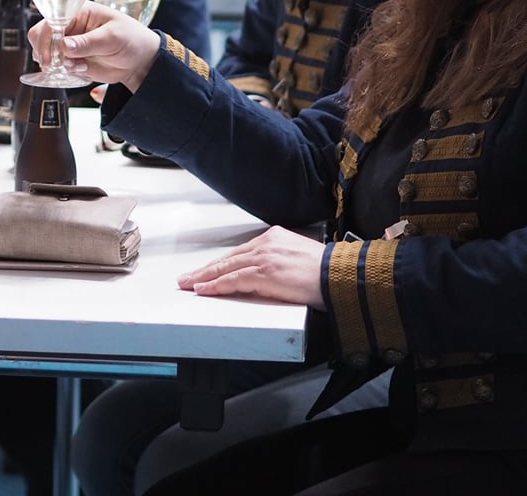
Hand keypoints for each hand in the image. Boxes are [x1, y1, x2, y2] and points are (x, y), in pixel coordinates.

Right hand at [28, 4, 160, 91]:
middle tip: (53, 64)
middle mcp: (70, 26)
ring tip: (76, 66)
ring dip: (54, 63)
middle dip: (45, 51)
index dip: (46, 35)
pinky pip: (57, 66)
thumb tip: (64, 46)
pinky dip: (63, 71)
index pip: (52, 19)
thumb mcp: (112, 38)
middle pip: (41, 35)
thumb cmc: (131, 39)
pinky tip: (81, 69)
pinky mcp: (72, 59)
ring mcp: (69, 43)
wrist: (140, 61)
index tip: (49, 53)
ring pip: (46, 52)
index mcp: (79, 12)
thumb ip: (88, 42)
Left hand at [176, 226, 326, 308]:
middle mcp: (266, 243)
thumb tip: (266, 276)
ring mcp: (264, 258)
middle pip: (229, 257)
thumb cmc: (326, 271)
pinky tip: (204, 290)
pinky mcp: (265, 273)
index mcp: (274, 237)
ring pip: (226, 268)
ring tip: (189, 284)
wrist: (339, 275)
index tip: (207, 269)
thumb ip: (279, 262)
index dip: (221, 263)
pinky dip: (216, 286)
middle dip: (206, 269)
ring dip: (204, 278)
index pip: (241, 251)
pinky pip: (234, 280)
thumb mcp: (298, 258)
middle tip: (187, 277)